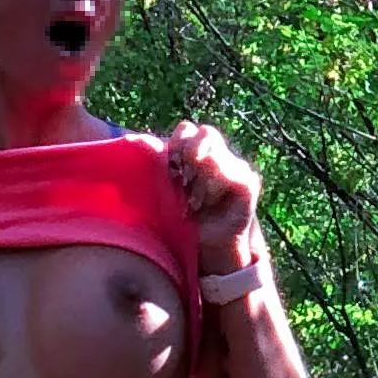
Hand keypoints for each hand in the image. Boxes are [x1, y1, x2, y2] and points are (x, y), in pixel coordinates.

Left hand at [165, 120, 262, 273]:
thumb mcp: (165, 190)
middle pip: (206, 134)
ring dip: (200, 179)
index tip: (170, 163)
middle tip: (182, 178)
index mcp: (195, 152)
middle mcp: (218, 155)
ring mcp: (236, 167)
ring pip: (216, 155)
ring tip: (193, 201)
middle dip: (190, 152)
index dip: (177, 142)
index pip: (187, 130)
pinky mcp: (248, 183)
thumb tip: (129, 140)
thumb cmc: (181, 219)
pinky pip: (233, 175)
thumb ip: (158, 167)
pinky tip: (206, 203)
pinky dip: (216, 188)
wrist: (206, 247)